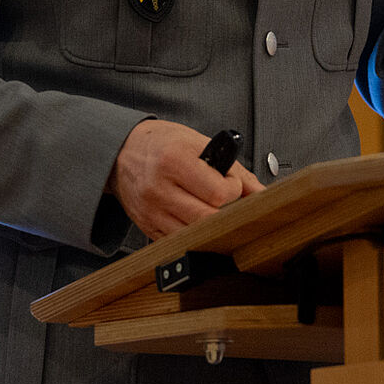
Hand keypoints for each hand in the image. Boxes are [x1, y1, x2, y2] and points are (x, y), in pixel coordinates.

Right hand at [106, 119, 264, 239]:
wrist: (122, 151)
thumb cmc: (163, 143)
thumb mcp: (199, 143)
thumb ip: (235, 169)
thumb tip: (262, 193)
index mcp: (174, 160)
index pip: (217, 193)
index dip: (233, 191)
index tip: (230, 184)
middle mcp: (159, 188)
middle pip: (207, 218)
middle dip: (225, 211)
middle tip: (224, 198)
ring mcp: (151, 211)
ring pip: (194, 234)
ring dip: (211, 224)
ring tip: (210, 206)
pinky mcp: (147, 226)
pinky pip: (178, 241)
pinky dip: (193, 233)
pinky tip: (194, 217)